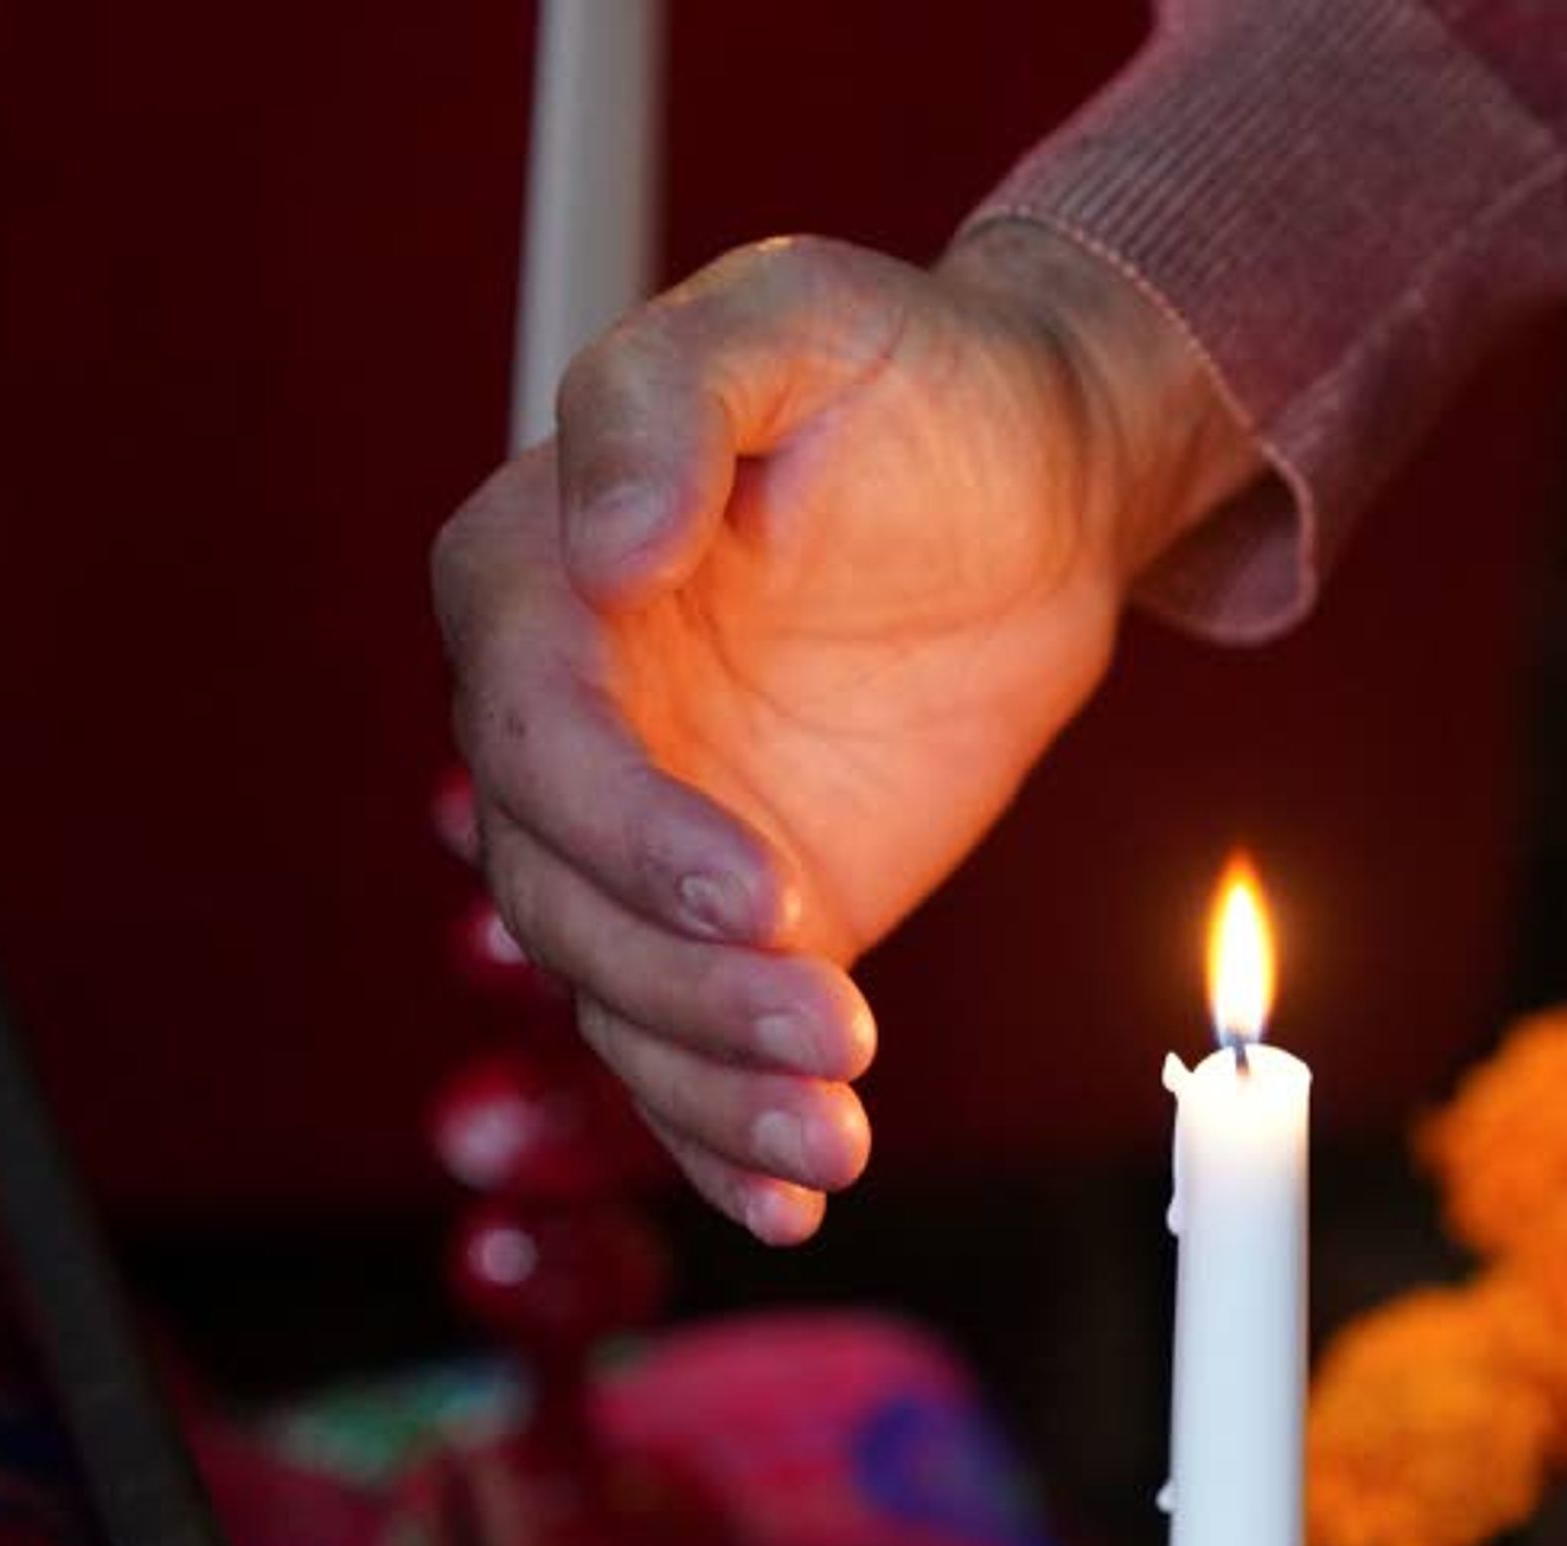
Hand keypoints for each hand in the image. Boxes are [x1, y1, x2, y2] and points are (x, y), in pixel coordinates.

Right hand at [431, 225, 1250, 1240]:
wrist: (1034, 488)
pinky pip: (687, 1055)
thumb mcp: (799, 323)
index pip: (534, 729)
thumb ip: (672, 402)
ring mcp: (632, 840)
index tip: (763, 891)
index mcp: (532, 574)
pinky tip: (795, 1201)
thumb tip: (603, 544)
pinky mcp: (720, 925)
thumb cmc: (911, 379)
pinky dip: (726, 1142)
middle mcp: (554, 724)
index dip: (629, 826)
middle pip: (560, 894)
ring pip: (618, 998)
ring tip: (838, 1139)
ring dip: (715, 1086)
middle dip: (687, 983)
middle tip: (836, 1030)